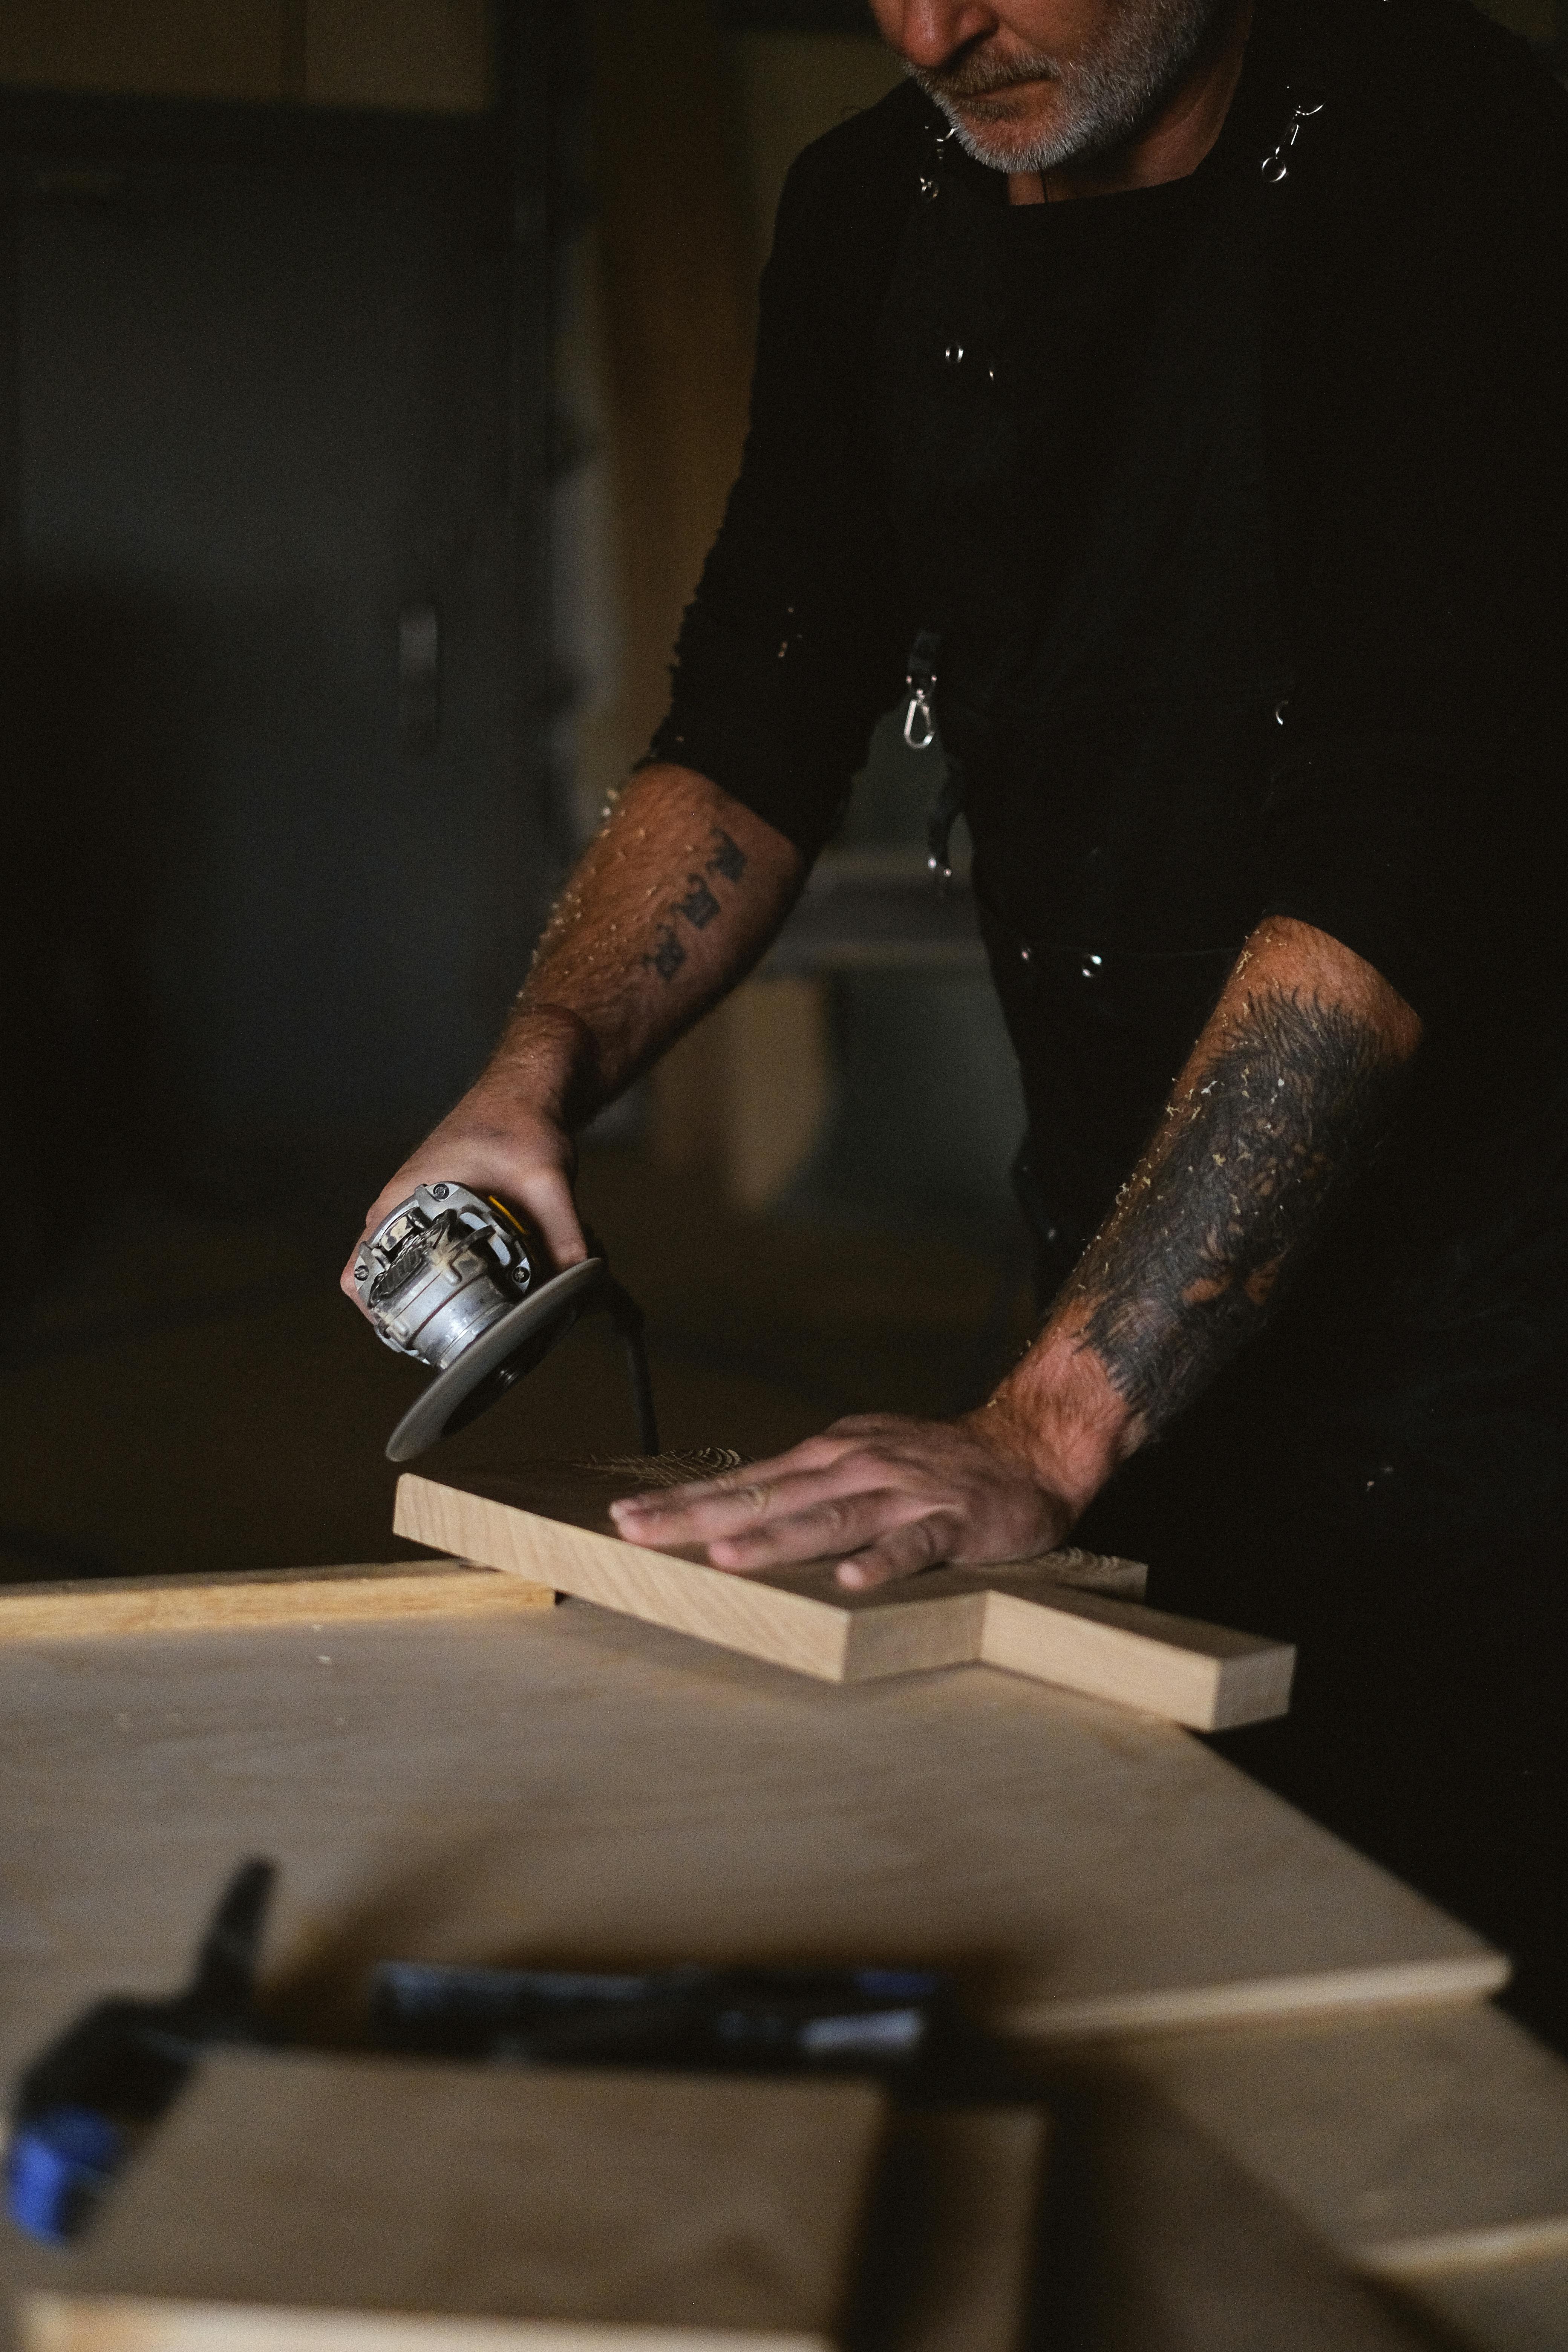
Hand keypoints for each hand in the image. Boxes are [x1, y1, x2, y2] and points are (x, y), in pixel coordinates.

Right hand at [340, 1010, 592, 1312]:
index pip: (360, 1268)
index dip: (376, 1310)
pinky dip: (448, 1273)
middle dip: (410, 1312)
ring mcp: (418, 1209)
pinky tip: (484, 1291)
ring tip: (467, 1321)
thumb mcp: (545, 1180)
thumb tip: (581, 1282)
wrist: (526, 1091)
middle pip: (380, 1277)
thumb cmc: (519, 1120)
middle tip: (448, 1337)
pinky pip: (428, 1253)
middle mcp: (402, 1207)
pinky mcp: (439, 1211)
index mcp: (405, 1199)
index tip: (409, 1334)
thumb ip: (565, 1233)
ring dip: (431, 1293)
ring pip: (406, 1267)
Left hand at [608, 1410, 1082, 1589]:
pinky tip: (852, 1581)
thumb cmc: (939, 1465)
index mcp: (830, 1457)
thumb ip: (808, 1487)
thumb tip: (738, 1508)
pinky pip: (912, 1545)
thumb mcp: (864, 1461)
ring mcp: (904, 1492)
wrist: (1032, 1447)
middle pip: (768, 1495)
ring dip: (778, 1538)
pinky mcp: (951, 1521)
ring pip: (830, 1518)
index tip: (626, 1514)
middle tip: (639, 1533)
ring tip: (727, 1557)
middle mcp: (857, 1467)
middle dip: (699, 1515)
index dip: (685, 1498)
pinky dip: (882, 1560)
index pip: (744, 1480)